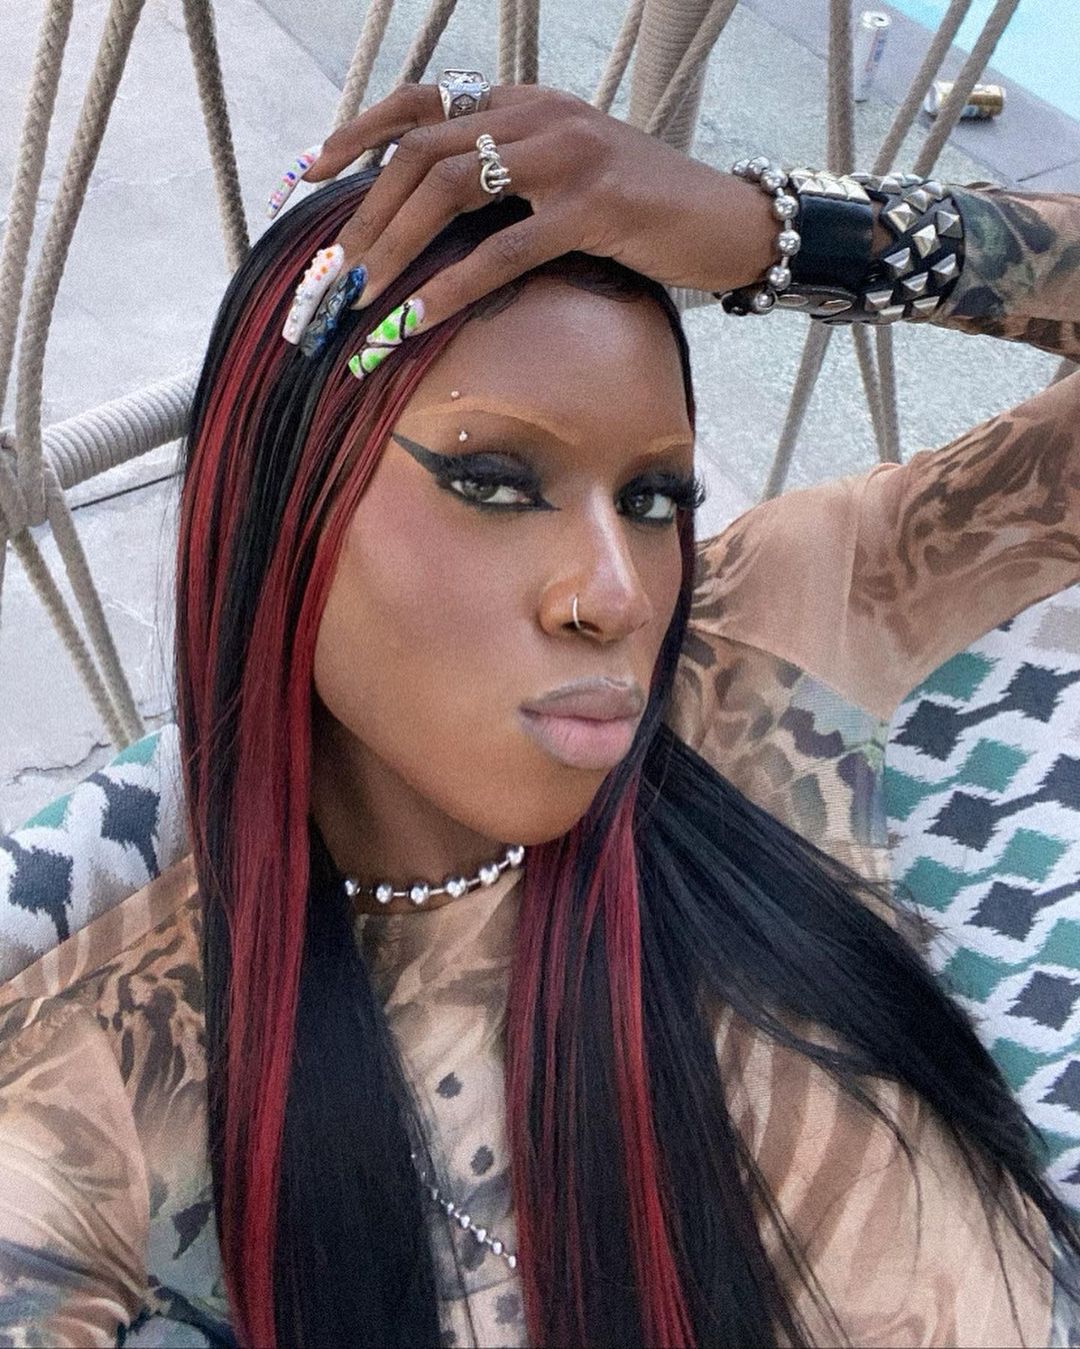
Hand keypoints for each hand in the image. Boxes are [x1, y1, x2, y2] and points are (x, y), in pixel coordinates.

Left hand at [273, 84, 777, 341]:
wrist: (729, 220)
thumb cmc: (644, 213)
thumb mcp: (566, 181)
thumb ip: (507, 185)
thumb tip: (433, 229)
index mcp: (523, 104)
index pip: (421, 104)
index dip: (356, 134)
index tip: (305, 175)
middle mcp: (536, 116)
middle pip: (419, 153)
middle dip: (362, 217)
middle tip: (327, 279)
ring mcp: (565, 156)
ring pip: (449, 190)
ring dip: (392, 250)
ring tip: (356, 303)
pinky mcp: (593, 208)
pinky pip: (503, 250)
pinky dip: (450, 288)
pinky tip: (413, 323)